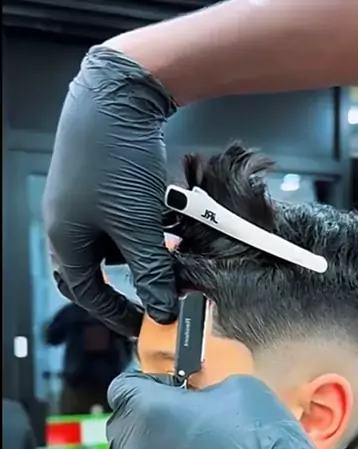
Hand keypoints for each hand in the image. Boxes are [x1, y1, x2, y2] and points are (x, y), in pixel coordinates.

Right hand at [43, 46, 177, 336]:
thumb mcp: (137, 226)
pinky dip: (147, 229)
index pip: (87, 293)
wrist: (118, 94)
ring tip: (172, 258)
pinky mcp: (103, 183)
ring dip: (143, 254)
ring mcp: (85, 201)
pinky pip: (124, 219)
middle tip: (151, 300)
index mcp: (65, 238)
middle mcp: (69, 222)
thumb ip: (150, 272)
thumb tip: (162, 311)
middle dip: (125, 288)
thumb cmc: (115, 160)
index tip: (146, 326)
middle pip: (94, 272)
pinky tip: (170, 225)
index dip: (117, 314)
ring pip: (115, 245)